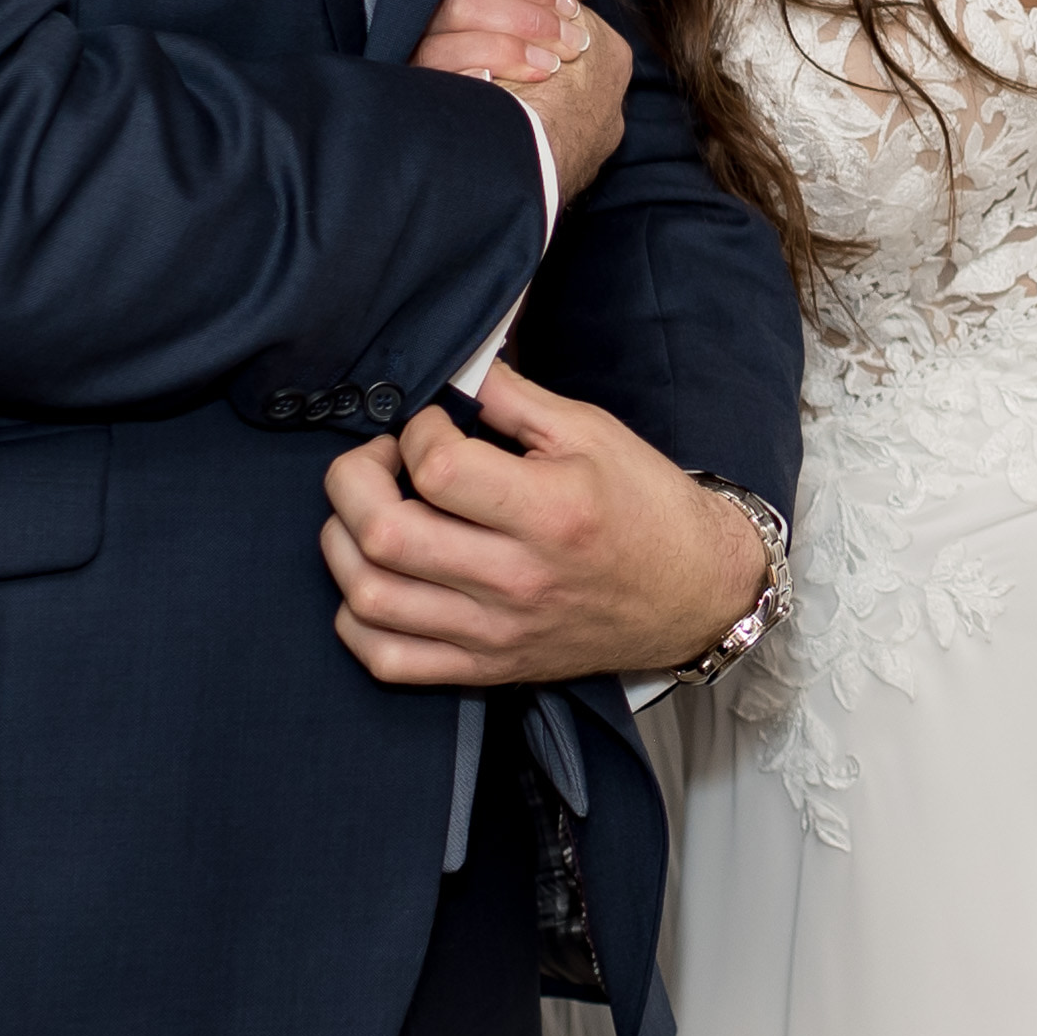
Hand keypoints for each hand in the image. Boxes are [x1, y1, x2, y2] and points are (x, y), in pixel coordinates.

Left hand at [319, 358, 765, 688]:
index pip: (437, 468)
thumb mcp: (592, 431)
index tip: (433, 425)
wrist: (693, 594)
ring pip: (369, 597)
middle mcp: (517, 579)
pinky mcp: (485, 668)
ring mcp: (495, 632)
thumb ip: (512, 396)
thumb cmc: (644, 505)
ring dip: (343, 543)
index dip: (417, 432)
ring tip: (369, 514)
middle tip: (380, 461)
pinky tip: (377, 579)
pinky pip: (385, 659)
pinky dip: (357, 618)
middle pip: (384, 534)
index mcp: (550, 511)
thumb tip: (448, 367)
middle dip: (353, 480)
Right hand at [418, 0, 629, 190]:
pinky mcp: (412, 83)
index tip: (575, 5)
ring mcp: (420, 46)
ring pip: (456, 4)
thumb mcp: (570, 44)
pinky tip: (504, 81)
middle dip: (531, 5)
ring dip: (514, 34)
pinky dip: (484, 59)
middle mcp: (437, 13)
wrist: (524, 179)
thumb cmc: (554, 109)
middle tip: (571, 42)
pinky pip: (438, 53)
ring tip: (550, 68)